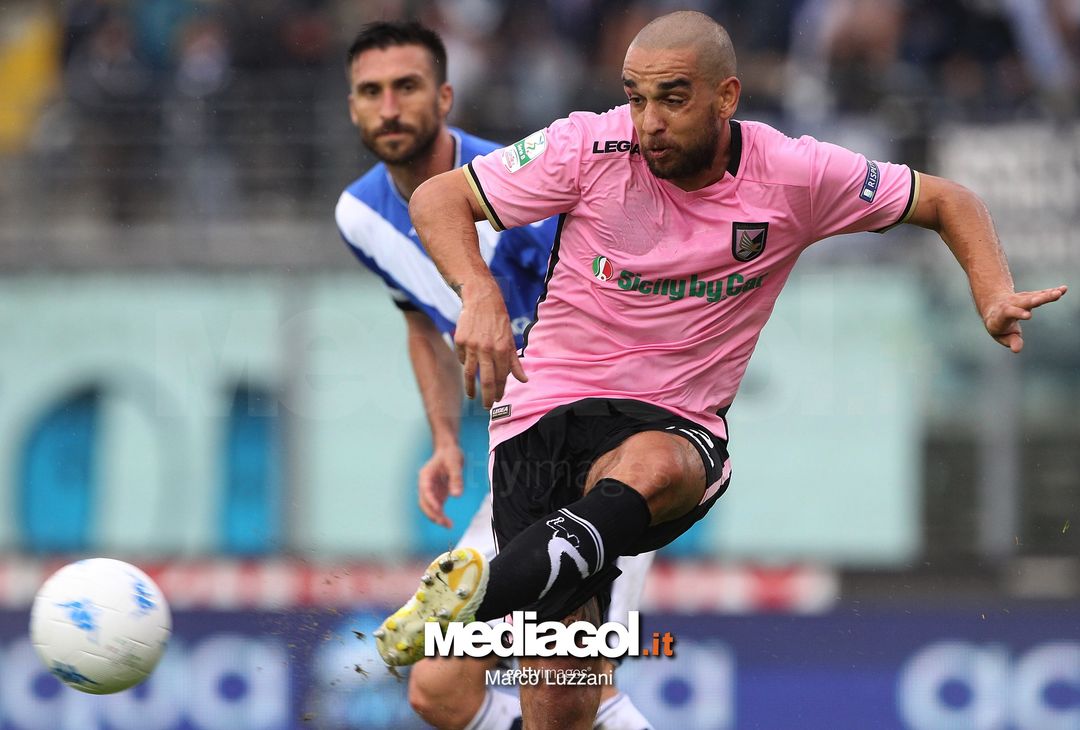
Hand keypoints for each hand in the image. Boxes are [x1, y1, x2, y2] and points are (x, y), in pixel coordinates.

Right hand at [417, 444, 464, 527]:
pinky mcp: (437, 494)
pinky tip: (448, 523)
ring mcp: (430, 491)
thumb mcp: (455, 463)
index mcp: (425, 475)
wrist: (448, 451)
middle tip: (444, 522)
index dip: (430, 500)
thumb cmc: (450, 454)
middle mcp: (425, 485)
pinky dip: (441, 516)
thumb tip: (457, 495)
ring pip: (429, 507)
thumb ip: (456, 478)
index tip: (439, 509)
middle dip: (432, 513)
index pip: (425, 490)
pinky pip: (436, 508)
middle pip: (423, 502)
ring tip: (448, 525)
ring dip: (436, 517)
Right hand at [454, 280, 527, 407]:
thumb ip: (515, 362)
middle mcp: (486, 349)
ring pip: (469, 373)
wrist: (481, 299)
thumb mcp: (510, 339)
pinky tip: (467, 367)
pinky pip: (461, 358)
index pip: (500, 377)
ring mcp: (471, 345)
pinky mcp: (460, 340)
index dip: (499, 390)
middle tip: (486, 407)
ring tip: (472, 396)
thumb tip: (524, 380)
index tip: (498, 399)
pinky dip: (464, 363)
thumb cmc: (498, 320)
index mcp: (501, 349)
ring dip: (471, 388)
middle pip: (486, 379)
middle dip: (487, 396)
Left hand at [983, 285, 1067, 351]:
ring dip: (1046, 295)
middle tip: (1046, 299)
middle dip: (1036, 300)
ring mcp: (1020, 299)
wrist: (994, 306)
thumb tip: (1017, 350)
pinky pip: (1041, 294)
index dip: (1018, 313)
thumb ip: (1011, 341)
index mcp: (1002, 314)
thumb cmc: (998, 325)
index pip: (1010, 312)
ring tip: (1059, 293)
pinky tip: (1063, 289)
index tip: (1029, 316)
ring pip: (1034, 296)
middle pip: (1024, 301)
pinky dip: (1051, 292)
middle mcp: (1011, 304)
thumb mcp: (1001, 336)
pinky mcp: (1029, 296)